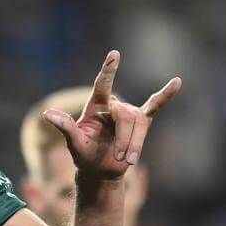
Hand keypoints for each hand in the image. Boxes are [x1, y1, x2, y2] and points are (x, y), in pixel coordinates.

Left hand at [42, 50, 180, 179]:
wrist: (101, 171)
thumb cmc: (84, 155)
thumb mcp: (74, 143)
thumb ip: (65, 127)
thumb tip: (48, 114)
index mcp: (95, 106)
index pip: (102, 85)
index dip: (108, 71)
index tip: (115, 55)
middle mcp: (112, 105)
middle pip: (125, 115)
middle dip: (124, 138)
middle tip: (120, 158)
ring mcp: (128, 112)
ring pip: (138, 123)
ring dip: (135, 143)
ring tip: (127, 160)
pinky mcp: (141, 122)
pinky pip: (155, 105)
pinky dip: (166, 95)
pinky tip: (177, 82)